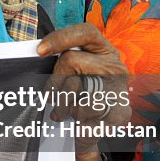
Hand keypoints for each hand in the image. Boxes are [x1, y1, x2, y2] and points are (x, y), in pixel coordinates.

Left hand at [37, 23, 130, 150]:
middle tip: (51, 96)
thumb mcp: (73, 73)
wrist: (98, 128)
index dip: (61, 38)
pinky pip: (84, 112)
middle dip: (54, 81)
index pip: (85, 33)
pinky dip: (75, 121)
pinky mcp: (120, 112)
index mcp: (103, 51)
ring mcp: (119, 88)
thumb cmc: (82, 97)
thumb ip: (61, 64)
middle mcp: (115, 66)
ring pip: (75, 88)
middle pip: (71, 60)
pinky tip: (79, 125)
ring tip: (67, 112)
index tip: (40, 51)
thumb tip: (38, 56)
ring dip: (64, 105)